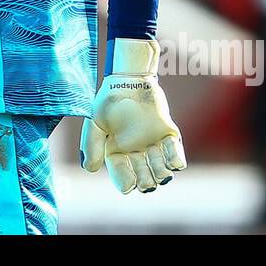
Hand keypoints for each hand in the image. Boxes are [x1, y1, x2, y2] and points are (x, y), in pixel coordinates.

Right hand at [79, 38, 186, 192]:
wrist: (128, 79)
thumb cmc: (108, 101)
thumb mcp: (95, 122)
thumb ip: (92, 144)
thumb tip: (90, 169)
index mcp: (116, 154)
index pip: (122, 176)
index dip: (126, 183)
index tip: (129, 186)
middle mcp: (135, 153)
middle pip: (145, 178)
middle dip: (147, 182)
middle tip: (148, 182)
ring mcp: (153, 145)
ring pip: (161, 170)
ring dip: (162, 173)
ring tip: (163, 173)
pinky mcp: (167, 135)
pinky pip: (174, 154)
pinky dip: (175, 159)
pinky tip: (175, 162)